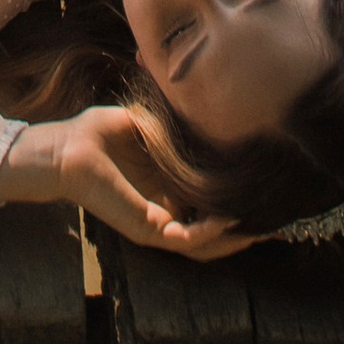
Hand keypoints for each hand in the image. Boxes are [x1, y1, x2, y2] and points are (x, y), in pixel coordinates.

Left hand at [0, 108, 249, 264]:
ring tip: (262, 227)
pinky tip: (226, 218)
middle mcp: (166, 214)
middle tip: (277, 222)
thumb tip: (205, 99)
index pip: (210, 209)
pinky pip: (185, 239)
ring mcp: (157, 226)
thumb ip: (175, 123)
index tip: (266, 192)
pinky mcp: (146, 228)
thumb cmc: (98, 134)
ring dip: (234, 239)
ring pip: (205, 245)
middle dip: (246, 231)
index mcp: (168, 194)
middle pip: (214, 235)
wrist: (66, 149)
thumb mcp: (146, 124)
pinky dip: (208, 232)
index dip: (238, 205)